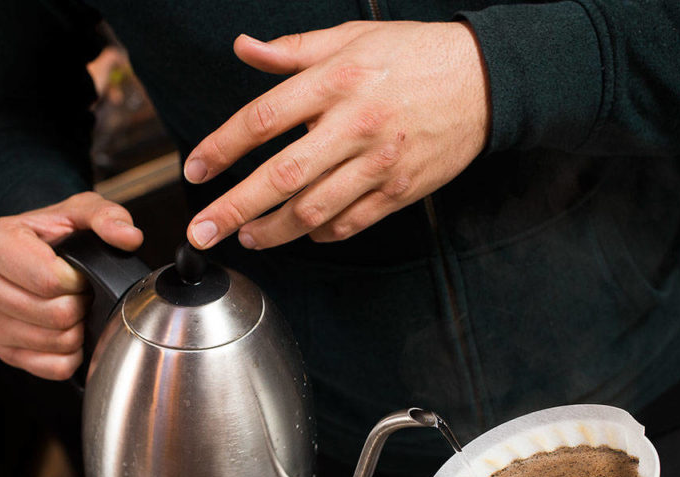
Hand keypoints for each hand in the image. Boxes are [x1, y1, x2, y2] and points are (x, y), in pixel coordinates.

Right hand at [0, 191, 142, 379]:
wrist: (31, 250)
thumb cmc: (54, 233)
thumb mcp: (81, 211)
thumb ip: (108, 217)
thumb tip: (128, 236)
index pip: (49, 280)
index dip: (79, 280)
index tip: (80, 273)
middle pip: (54, 314)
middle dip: (80, 303)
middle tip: (80, 291)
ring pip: (56, 342)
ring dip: (78, 327)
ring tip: (71, 305)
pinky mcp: (2, 350)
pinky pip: (54, 366)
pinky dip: (72, 353)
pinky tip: (66, 329)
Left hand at [184, 21, 489, 249]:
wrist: (485, 81)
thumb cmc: (415, 55)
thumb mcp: (351, 37)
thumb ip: (293, 50)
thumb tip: (245, 48)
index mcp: (336, 82)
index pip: (263, 120)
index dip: (221, 148)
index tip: (195, 170)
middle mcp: (354, 125)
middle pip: (281, 175)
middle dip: (234, 208)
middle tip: (202, 231)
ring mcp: (379, 163)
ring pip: (315, 209)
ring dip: (274, 230)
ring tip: (248, 237)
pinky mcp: (400, 190)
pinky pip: (352, 222)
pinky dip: (322, 233)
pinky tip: (303, 234)